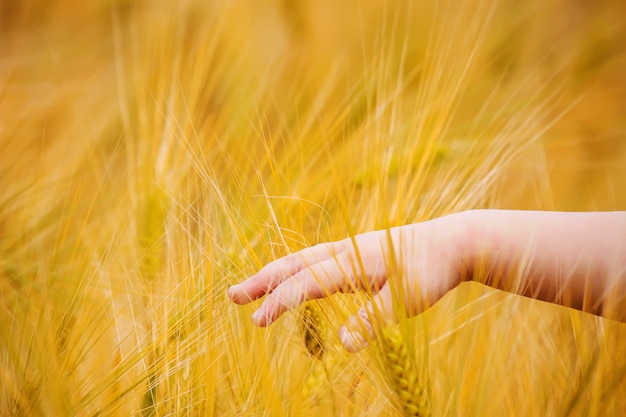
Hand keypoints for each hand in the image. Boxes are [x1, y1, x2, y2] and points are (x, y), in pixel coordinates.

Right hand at [228, 212, 470, 351]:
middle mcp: (344, 252)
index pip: (305, 283)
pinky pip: (317, 263)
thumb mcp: (407, 299)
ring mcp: (349, 250)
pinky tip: (295, 283)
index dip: (279, 302)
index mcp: (351, 262)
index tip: (255, 322)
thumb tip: (343, 346)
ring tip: (252, 289)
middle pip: (293, 264)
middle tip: (231, 295)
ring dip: (275, 274)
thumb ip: (374, 319)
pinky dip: (297, 273)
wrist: (453, 241)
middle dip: (262, 280)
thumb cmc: (431, 270)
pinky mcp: (357, 254)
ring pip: (302, 261)